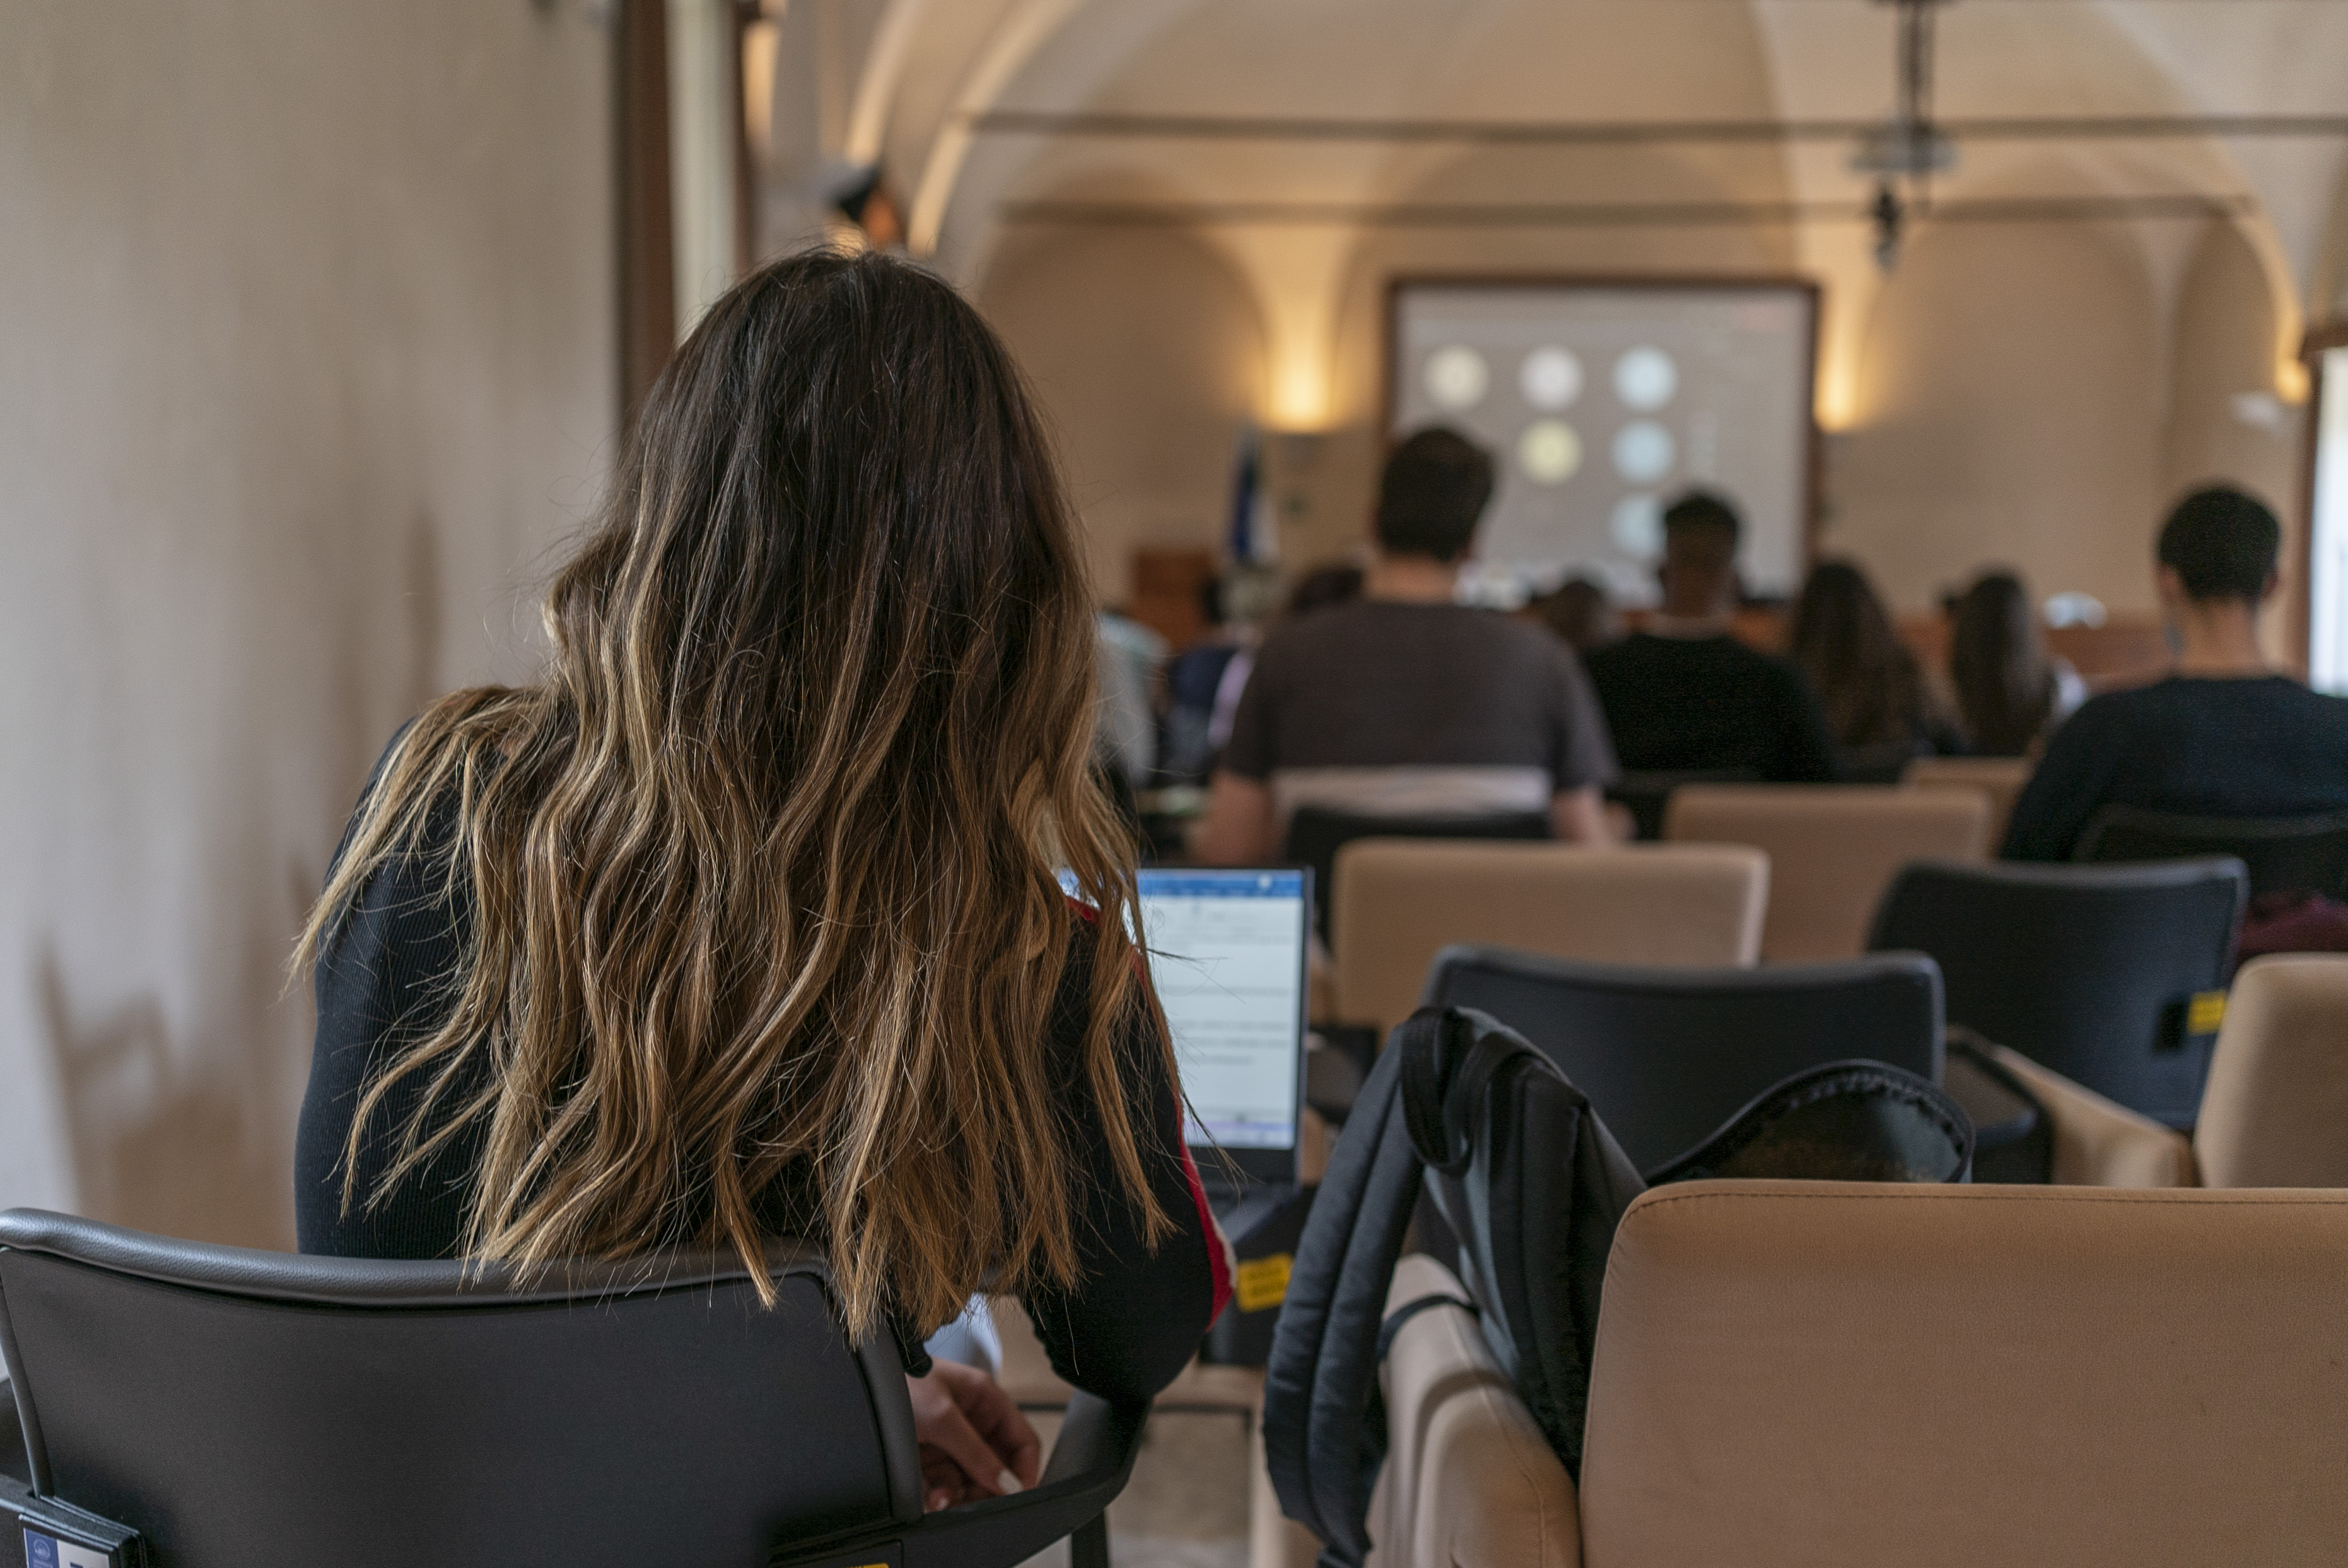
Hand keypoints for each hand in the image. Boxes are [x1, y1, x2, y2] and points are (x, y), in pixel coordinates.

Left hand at [906, 1360, 1041, 1512]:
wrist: (859, 1386)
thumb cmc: (899, 1380)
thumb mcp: (941, 1414)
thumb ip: (974, 1449)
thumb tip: (1001, 1480)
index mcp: (984, 1399)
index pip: (1021, 1437)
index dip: (1025, 1467)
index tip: (1021, 1492)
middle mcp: (971, 1421)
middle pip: (996, 1465)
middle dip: (987, 1487)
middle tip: (978, 1504)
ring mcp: (951, 1440)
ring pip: (971, 1480)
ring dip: (961, 1495)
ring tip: (944, 1500)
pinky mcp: (931, 1457)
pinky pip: (947, 1484)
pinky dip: (942, 1495)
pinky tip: (933, 1499)